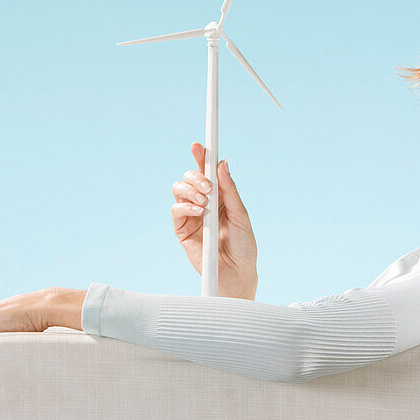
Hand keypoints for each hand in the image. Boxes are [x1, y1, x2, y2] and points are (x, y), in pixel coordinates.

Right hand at [170, 142, 258, 298]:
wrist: (237, 273)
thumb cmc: (244, 246)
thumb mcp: (240, 214)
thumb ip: (229, 190)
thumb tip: (222, 163)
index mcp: (220, 197)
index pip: (207, 173)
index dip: (202, 157)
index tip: (199, 145)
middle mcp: (203, 203)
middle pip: (190, 177)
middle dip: (196, 175)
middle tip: (208, 186)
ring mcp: (191, 216)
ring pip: (179, 189)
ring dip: (191, 190)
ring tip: (205, 202)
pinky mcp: (182, 230)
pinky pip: (176, 209)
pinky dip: (186, 206)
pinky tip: (199, 212)